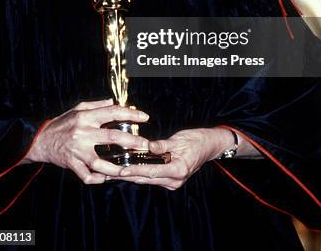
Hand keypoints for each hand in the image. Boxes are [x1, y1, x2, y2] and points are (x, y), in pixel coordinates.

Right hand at [24, 99, 149, 183]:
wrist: (39, 140)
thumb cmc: (61, 123)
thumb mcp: (77, 109)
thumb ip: (97, 105)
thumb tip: (114, 101)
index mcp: (86, 117)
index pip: (113, 112)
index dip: (131, 113)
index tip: (144, 117)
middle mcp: (83, 133)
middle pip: (113, 136)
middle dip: (132, 141)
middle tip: (146, 144)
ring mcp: (78, 150)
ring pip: (101, 162)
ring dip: (117, 168)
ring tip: (129, 169)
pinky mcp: (72, 164)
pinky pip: (87, 176)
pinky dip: (97, 179)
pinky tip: (106, 177)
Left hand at [107, 127, 233, 190]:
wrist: (210, 145)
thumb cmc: (197, 140)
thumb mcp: (179, 139)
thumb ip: (162, 145)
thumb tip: (147, 146)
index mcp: (178, 170)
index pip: (152, 172)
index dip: (135, 171)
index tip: (121, 170)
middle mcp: (175, 180)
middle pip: (146, 179)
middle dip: (128, 175)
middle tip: (110, 172)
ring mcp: (173, 182)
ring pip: (148, 180)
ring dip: (132, 175)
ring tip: (114, 172)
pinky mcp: (170, 180)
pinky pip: (152, 178)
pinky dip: (140, 173)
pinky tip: (128, 169)